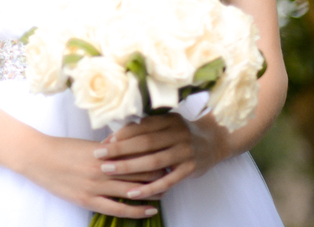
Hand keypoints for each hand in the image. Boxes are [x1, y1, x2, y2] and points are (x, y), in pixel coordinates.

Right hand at [20, 135, 163, 218]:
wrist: (37, 157)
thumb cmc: (61, 149)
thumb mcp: (87, 145)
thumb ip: (108, 149)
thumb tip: (126, 146)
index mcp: (104, 153)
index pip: (137, 155)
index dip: (155, 157)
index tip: (167, 157)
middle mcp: (103, 168)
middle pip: (139, 173)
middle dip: (158, 174)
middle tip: (173, 174)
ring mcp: (96, 186)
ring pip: (132, 191)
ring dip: (152, 192)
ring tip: (166, 192)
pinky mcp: (88, 200)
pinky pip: (118, 208)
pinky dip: (135, 210)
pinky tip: (149, 210)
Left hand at [95, 114, 228, 198]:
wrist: (214, 140)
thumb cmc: (181, 132)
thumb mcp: (166, 123)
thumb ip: (145, 127)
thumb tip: (114, 135)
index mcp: (168, 120)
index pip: (140, 127)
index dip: (120, 134)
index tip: (103, 142)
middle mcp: (177, 134)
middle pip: (144, 143)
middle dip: (119, 150)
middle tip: (99, 156)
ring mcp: (185, 152)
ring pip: (153, 162)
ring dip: (129, 167)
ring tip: (109, 171)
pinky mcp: (190, 169)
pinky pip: (167, 181)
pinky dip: (149, 187)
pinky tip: (133, 192)